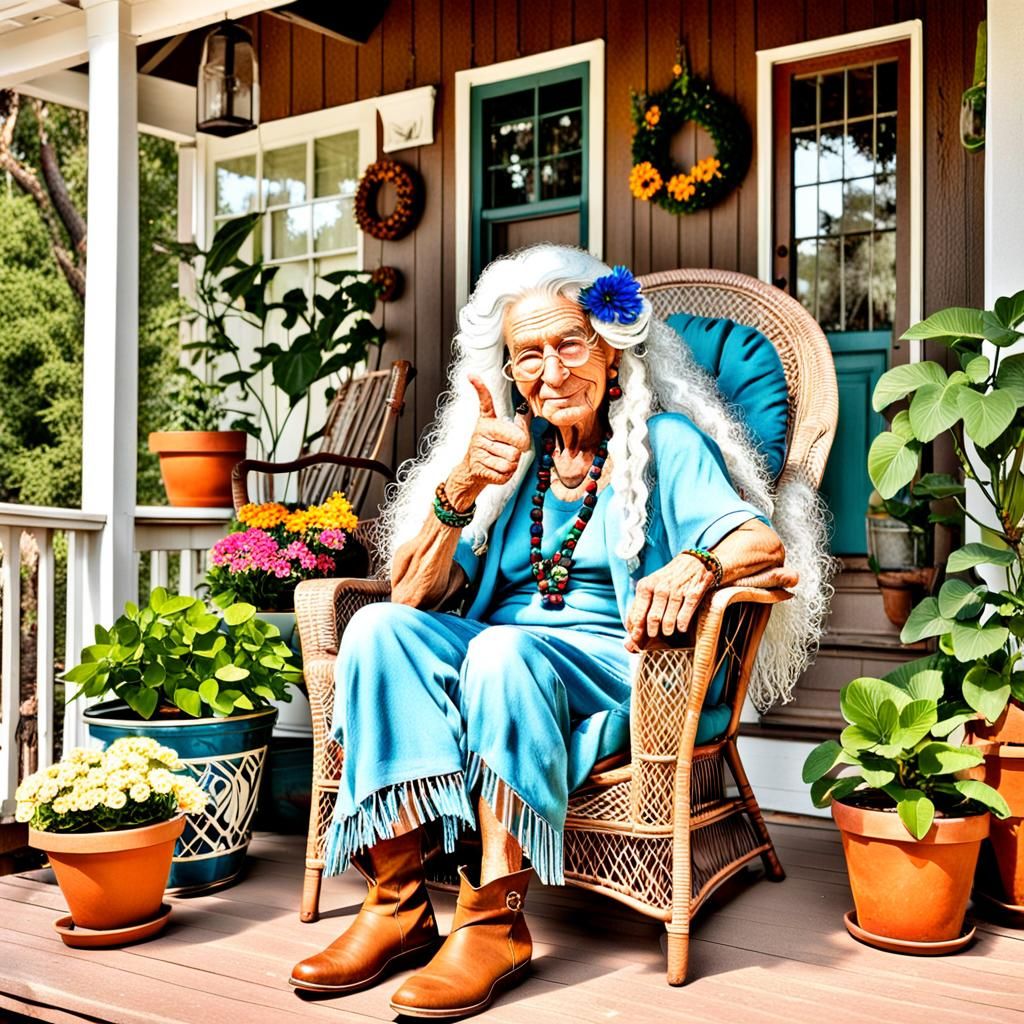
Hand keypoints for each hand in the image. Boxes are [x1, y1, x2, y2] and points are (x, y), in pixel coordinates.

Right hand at [447, 376, 530, 503]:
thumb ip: (519, 426)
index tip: (472, 375)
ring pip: (512, 461)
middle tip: (509, 449)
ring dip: (512, 464)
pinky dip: (507, 475)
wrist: (473, 470)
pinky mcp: (479, 468)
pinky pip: (505, 473)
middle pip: (517, 444)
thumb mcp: (503, 433)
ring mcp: (478, 451)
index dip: (480, 387)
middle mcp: (480, 434)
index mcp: (487, 422)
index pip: (486, 403)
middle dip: (519, 450)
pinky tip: (496, 468)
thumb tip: (527, 414)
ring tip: (500, 459)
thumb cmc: (493, 449)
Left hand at [624, 554, 715, 652]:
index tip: (637, 639)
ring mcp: (676, 591)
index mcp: (646, 586)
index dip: (637, 630)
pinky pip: (685, 615)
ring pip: (668, 619)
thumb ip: (639, 606)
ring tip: (667, 632)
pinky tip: (680, 627)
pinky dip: (681, 624)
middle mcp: (660, 588)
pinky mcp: (692, 593)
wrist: (691, 562)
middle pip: (653, 618)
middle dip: (652, 631)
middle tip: (654, 635)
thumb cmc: (666, 579)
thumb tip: (630, 631)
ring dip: (667, 629)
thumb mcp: (649, 586)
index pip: (638, 614)